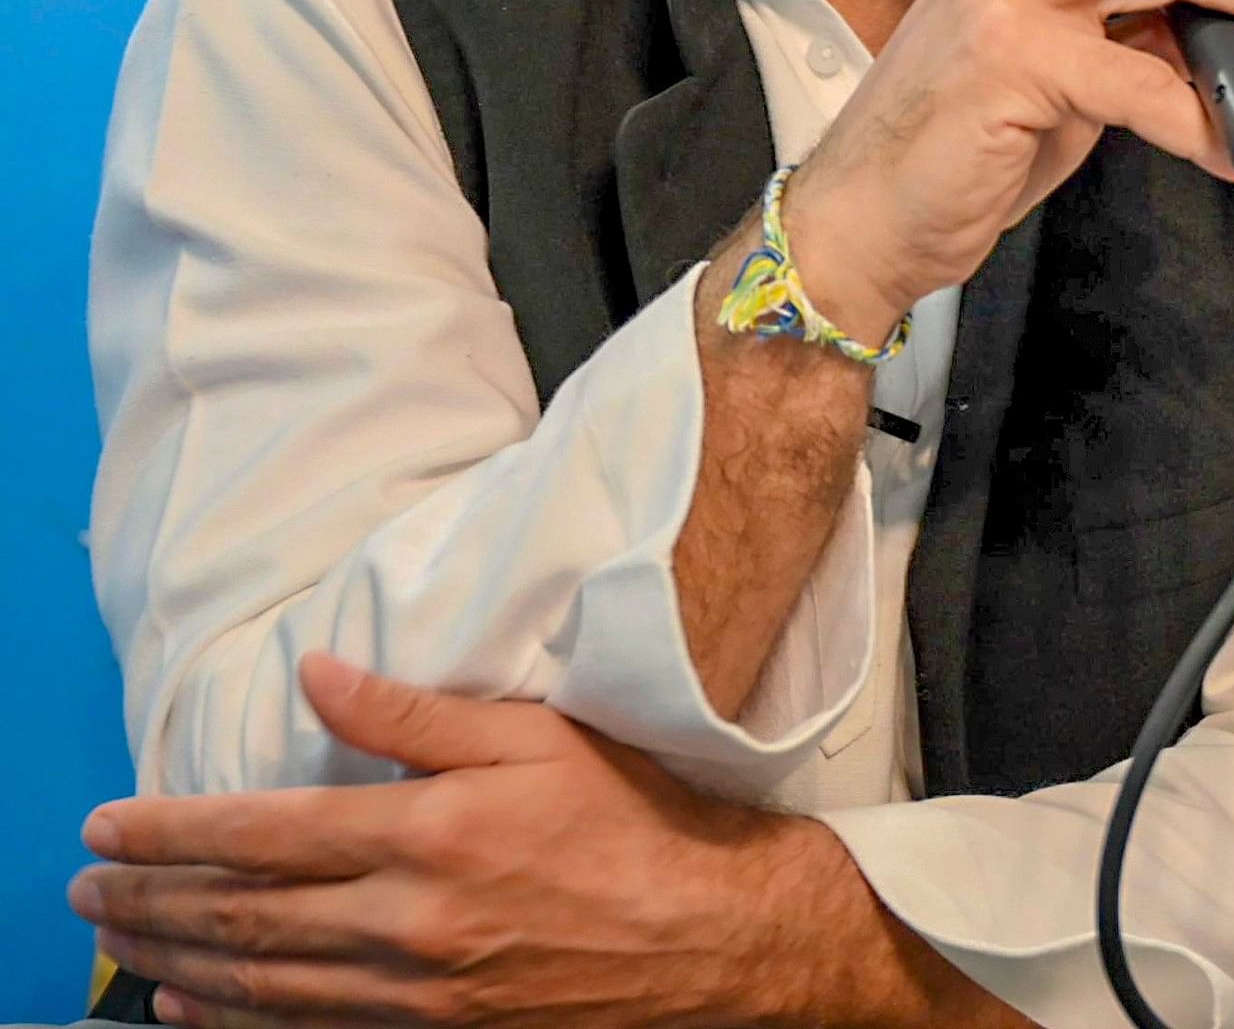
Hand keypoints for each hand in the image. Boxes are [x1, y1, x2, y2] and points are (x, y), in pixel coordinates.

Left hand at [72, 654, 992, 1028]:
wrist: (711, 934)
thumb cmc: (634, 819)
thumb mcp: (538, 737)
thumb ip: (417, 713)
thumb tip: (317, 675)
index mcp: (428, 835)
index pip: (261, 834)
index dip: (170, 831)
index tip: (105, 823)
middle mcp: (407, 922)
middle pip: (241, 916)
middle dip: (149, 900)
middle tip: (86, 886)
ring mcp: (417, 991)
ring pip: (260, 981)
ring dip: (173, 960)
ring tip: (118, 938)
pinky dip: (236, 1020)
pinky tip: (192, 1007)